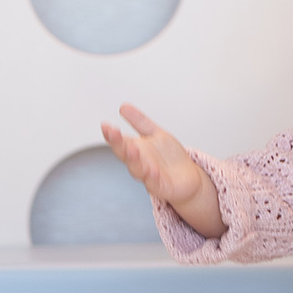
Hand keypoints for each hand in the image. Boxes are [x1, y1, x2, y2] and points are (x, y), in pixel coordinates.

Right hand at [101, 104, 224, 238]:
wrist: (187, 179)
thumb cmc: (169, 158)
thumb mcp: (155, 135)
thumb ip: (139, 122)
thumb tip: (123, 106)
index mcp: (136, 150)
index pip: (120, 142)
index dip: (112, 134)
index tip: (105, 125)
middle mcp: (139, 163)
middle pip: (125, 154)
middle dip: (118, 144)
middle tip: (112, 132)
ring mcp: (148, 176)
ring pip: (137, 169)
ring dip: (133, 160)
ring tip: (132, 149)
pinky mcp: (160, 187)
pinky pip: (154, 183)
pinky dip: (152, 177)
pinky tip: (152, 171)